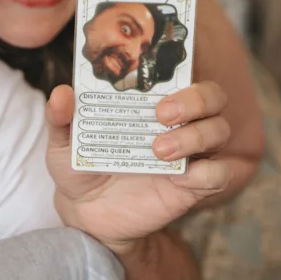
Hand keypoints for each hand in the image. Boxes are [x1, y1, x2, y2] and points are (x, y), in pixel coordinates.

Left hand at [46, 81, 232, 253]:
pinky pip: (220, 174)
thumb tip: (62, 93)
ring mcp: (189, 152)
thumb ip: (60, 118)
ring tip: (158, 149)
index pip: (182, 73)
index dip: (181, 67)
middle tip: (162, 114)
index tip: (157, 75)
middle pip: (213, 97)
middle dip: (195, 100)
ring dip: (196, 136)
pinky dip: (208, 172)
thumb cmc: (80, 166)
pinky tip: (180, 177)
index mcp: (149, 102)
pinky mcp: (194, 185)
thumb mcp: (62, 143)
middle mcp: (177, 122)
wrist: (86, 212)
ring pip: (220, 130)